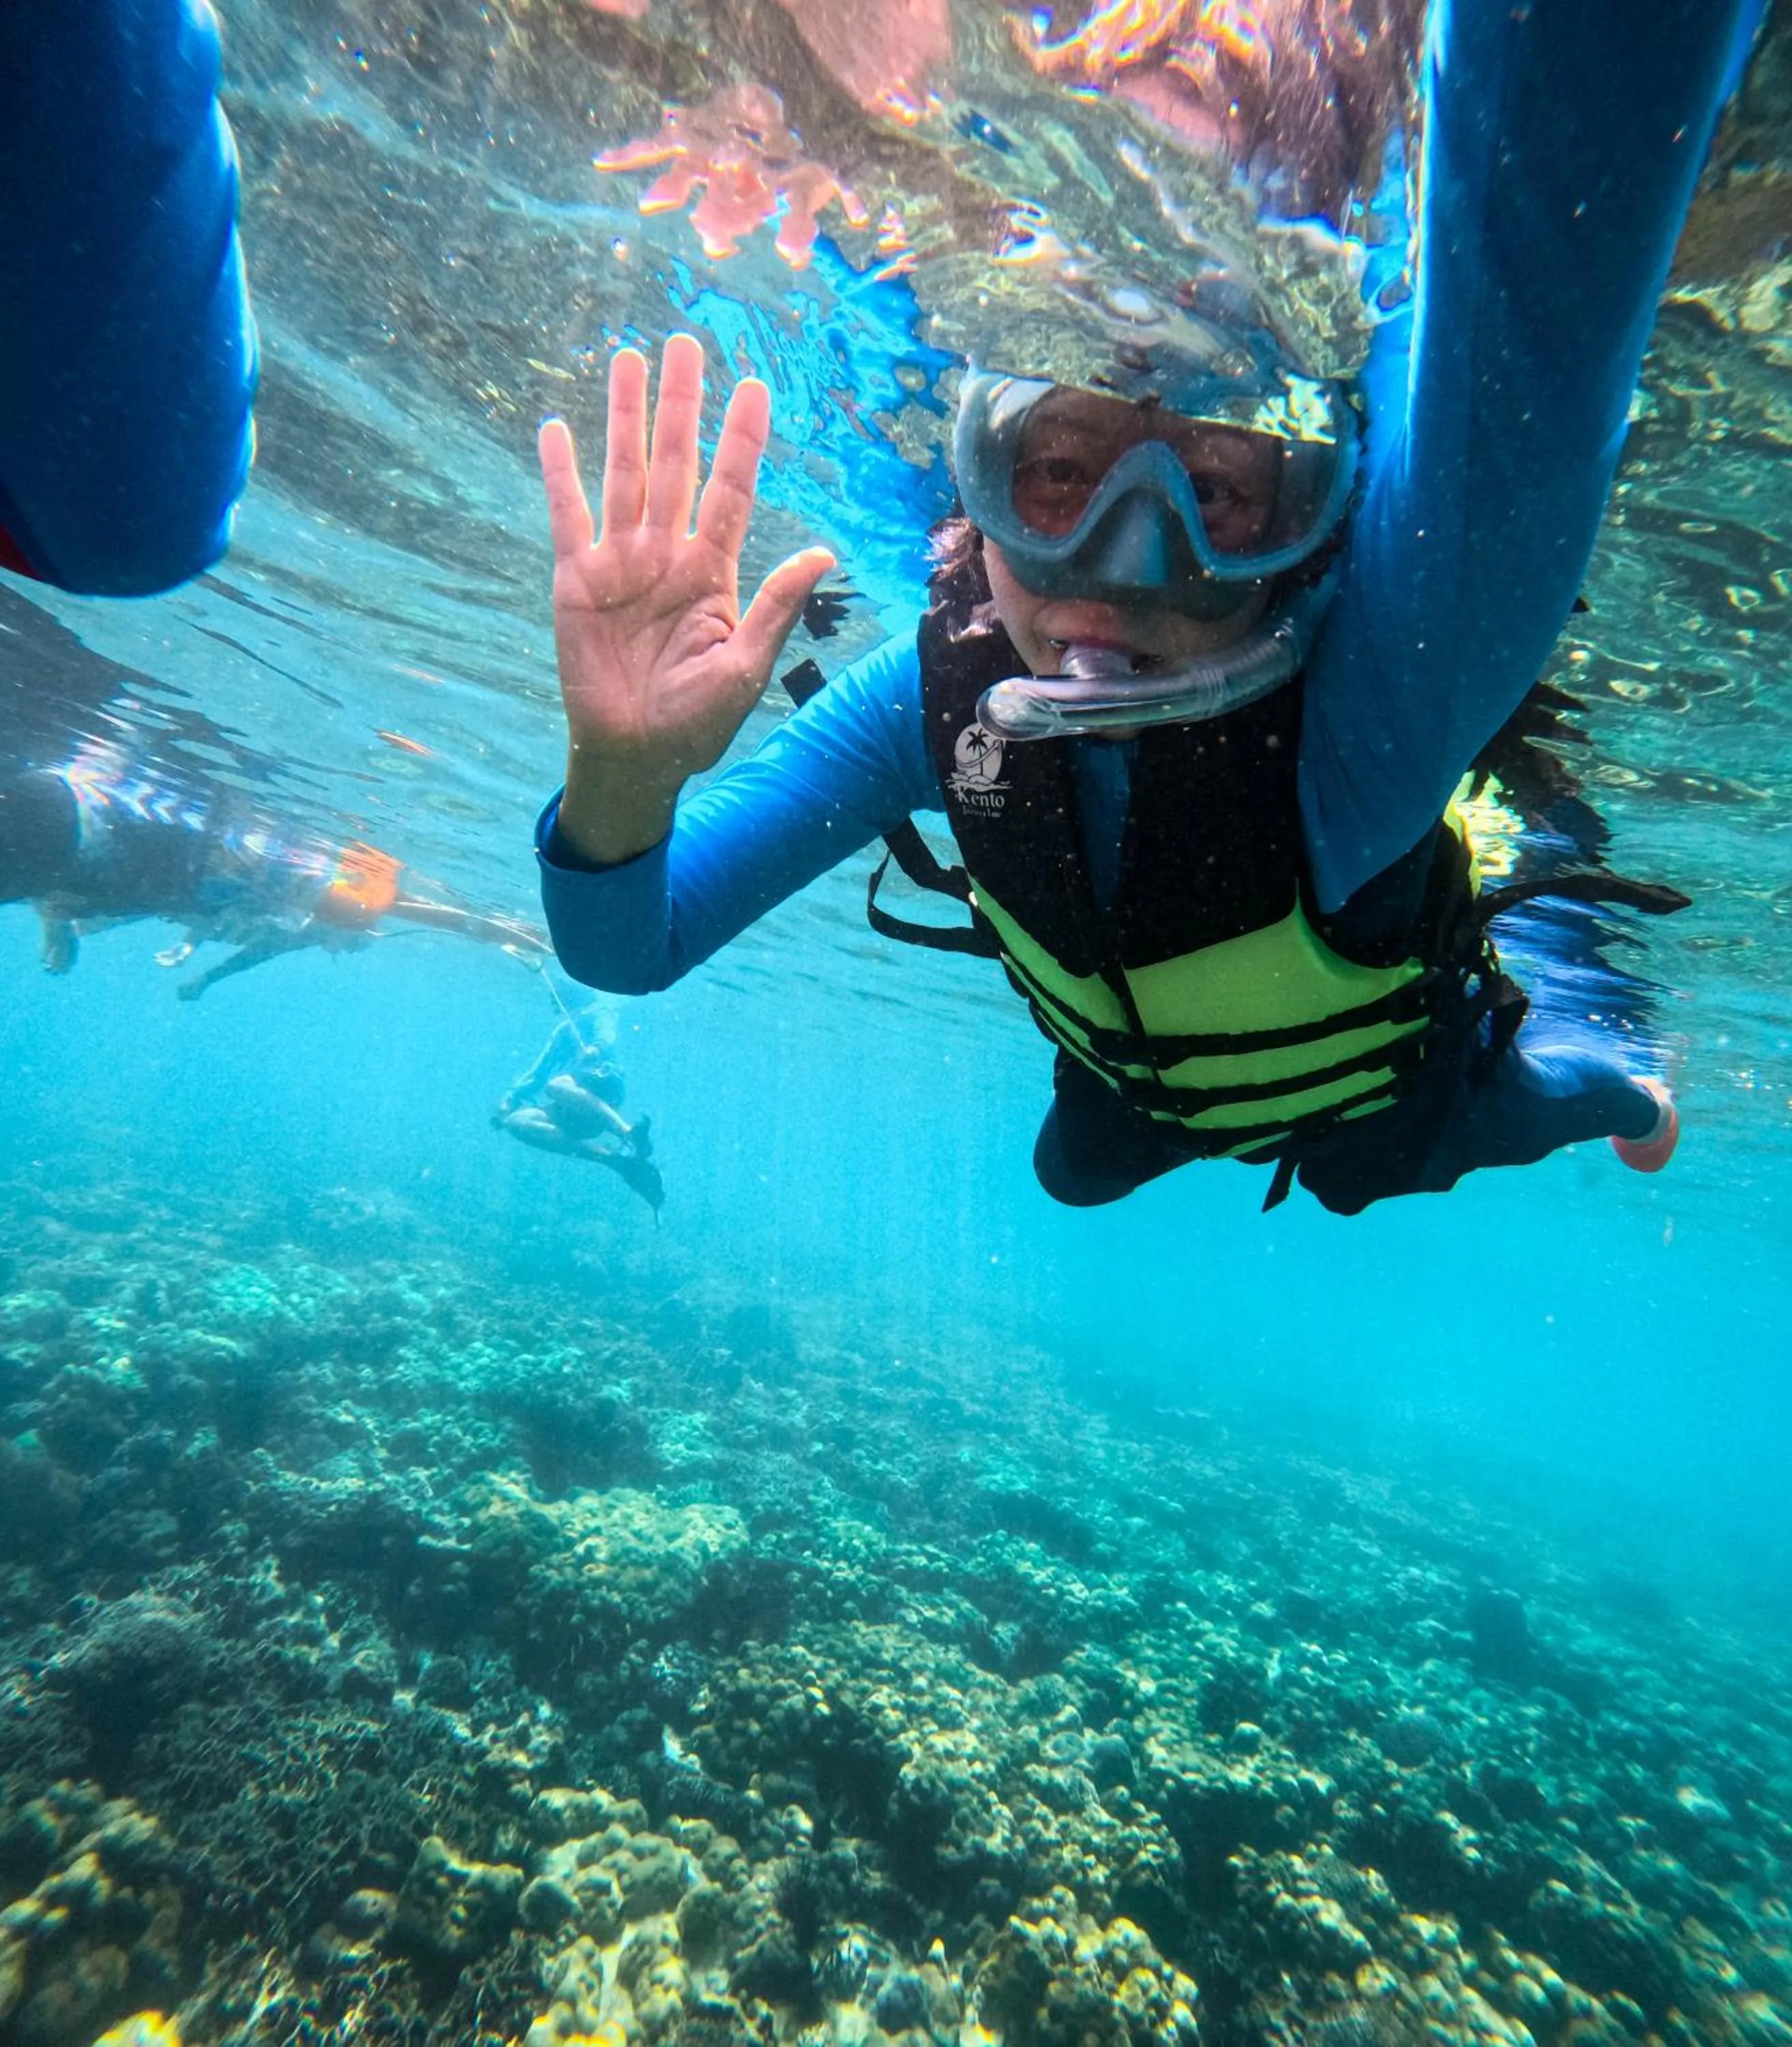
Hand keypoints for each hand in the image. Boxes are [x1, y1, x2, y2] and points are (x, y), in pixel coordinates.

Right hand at [539, 334, 833, 862]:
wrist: (636, 756)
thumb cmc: (696, 722)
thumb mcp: (746, 668)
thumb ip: (776, 606)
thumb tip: (823, 553)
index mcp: (712, 572)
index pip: (731, 491)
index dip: (741, 440)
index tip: (754, 386)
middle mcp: (667, 555)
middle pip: (677, 465)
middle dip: (682, 406)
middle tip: (688, 343)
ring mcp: (620, 563)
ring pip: (624, 474)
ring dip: (626, 419)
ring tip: (628, 359)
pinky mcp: (576, 580)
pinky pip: (568, 516)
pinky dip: (561, 474)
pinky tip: (556, 428)